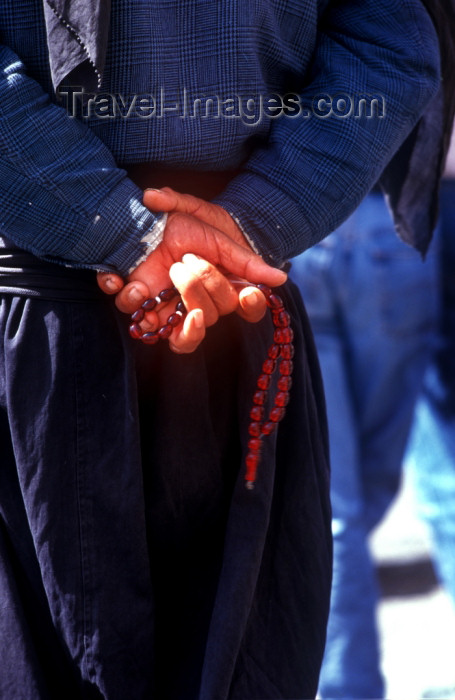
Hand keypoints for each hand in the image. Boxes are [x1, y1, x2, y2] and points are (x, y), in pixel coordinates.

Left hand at [97, 188, 284, 351]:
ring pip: (186, 333)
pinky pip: (148, 329)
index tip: (248, 294)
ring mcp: (174, 311)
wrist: (147, 223)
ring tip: (171, 271)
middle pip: (213, 315)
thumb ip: (246, 262)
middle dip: (202, 286)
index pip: (247, 310)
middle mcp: (202, 304)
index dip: (250, 306)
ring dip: (180, 299)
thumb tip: (281, 279)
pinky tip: (137, 284)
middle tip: (186, 260)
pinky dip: (139, 307)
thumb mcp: (219, 242)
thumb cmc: (186, 230)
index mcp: (223, 288)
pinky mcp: (146, 311)